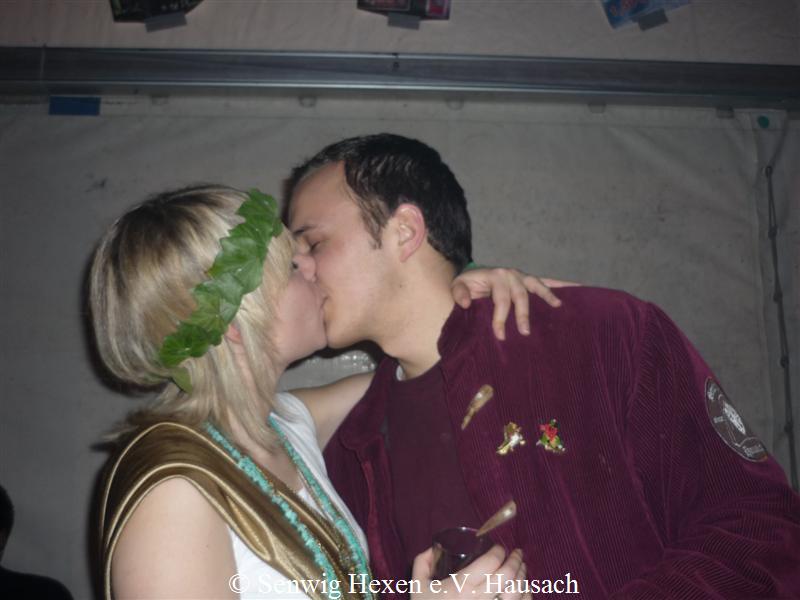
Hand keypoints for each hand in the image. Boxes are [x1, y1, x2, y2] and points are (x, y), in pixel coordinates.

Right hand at [412, 545, 530, 599]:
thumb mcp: (417, 587)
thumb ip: (422, 562)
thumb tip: (435, 547)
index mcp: (461, 587)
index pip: (490, 561)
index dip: (499, 550)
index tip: (499, 547)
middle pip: (508, 574)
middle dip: (516, 559)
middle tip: (516, 553)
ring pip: (518, 591)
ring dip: (523, 575)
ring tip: (522, 568)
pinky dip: (526, 595)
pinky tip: (524, 589)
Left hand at [452, 267, 578, 339]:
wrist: (473, 276)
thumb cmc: (467, 285)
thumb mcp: (458, 286)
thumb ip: (459, 294)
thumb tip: (467, 303)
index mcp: (495, 276)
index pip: (500, 299)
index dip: (500, 318)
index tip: (500, 335)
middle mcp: (510, 274)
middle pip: (520, 295)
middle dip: (523, 315)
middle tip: (525, 332)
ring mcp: (522, 276)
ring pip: (537, 285)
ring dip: (548, 296)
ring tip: (558, 307)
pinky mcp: (528, 280)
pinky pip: (547, 281)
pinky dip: (561, 284)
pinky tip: (577, 288)